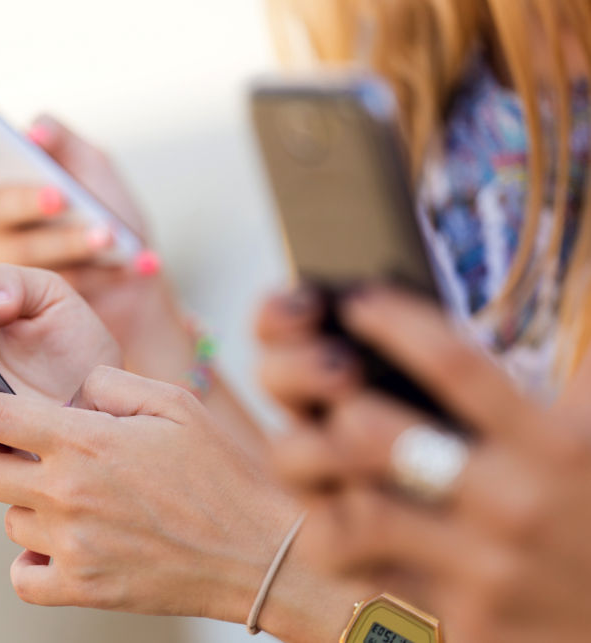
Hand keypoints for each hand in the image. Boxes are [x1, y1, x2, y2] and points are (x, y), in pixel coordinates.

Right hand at [0, 114, 165, 351]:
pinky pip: (58, 286)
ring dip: (70, 242)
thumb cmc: (107, 210)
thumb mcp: (91, 165)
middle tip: (60, 198)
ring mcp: (1, 270)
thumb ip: (63, 141)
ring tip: (109, 236)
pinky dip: (103, 271)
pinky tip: (137, 263)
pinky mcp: (29, 306)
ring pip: (22, 254)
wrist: (138, 272)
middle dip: (26, 201)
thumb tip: (34, 132)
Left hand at [0, 365, 300, 621]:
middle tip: (16, 448)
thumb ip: (112, 383)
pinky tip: (60, 542)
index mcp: (85, 441)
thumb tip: (73, 387)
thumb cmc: (220, 473)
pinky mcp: (82, 587)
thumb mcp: (175, 404)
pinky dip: (31, 558)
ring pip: (8, 518)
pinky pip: (22, 574)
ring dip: (25, 503)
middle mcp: (67, 493)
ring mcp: (71, 545)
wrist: (256, 552)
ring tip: (69, 495)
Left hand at [273, 287, 590, 642]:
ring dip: (321, 475)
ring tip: (311, 447)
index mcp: (556, 447)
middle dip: (335, 402)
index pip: (455, 365)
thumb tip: (583, 261)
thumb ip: (584, 360)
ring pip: (357, 514)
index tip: (358, 301)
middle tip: (324, 385)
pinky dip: (345, 541)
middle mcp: (513, 507)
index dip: (395, 322)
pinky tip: (332, 511)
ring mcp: (483, 572)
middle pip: (378, 437)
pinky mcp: (461, 624)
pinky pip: (372, 579)